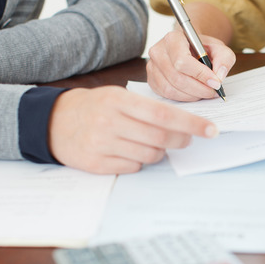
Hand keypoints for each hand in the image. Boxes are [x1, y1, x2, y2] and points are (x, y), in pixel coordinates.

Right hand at [48, 87, 218, 173]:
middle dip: (180, 140)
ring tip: (153, 144)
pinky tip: (131, 151)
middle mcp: (109, 122)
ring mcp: (102, 144)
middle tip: (185, 139)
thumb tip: (183, 124)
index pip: (163, 114)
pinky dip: (140, 161)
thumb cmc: (95, 107)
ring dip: (160, 152)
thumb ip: (146, 108)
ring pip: (149, 155)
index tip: (210, 130)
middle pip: (159, 137)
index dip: (191, 123)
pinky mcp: (96, 164)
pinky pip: (132, 167)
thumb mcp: (117, 97)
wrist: (54, 122)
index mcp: (118, 101)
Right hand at [146, 30, 235, 100]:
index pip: (182, 61)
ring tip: (205, 92)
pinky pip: (166, 95)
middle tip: (213, 91)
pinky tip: (194, 93)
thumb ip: (224, 58)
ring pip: (171, 89)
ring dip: (192, 95)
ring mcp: (152, 67)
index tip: (216, 82)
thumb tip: (219, 76)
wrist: (190, 48)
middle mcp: (158, 51)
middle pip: (177, 78)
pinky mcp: (152, 80)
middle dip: (199, 88)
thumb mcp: (219, 48)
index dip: (200, 75)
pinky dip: (183, 98)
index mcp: (173, 38)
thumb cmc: (202, 48)